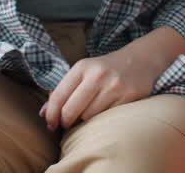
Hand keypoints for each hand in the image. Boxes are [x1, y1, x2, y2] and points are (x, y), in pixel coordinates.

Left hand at [41, 40, 169, 129]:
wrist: (140, 60)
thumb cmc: (106, 69)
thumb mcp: (84, 71)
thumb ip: (64, 89)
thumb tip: (44, 114)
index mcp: (82, 66)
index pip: (59, 96)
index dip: (51, 114)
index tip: (50, 124)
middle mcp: (98, 75)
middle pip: (71, 110)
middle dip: (65, 121)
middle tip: (66, 124)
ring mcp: (115, 86)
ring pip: (88, 117)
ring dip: (84, 121)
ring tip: (87, 115)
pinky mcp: (129, 96)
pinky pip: (107, 118)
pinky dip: (101, 120)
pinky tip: (103, 114)